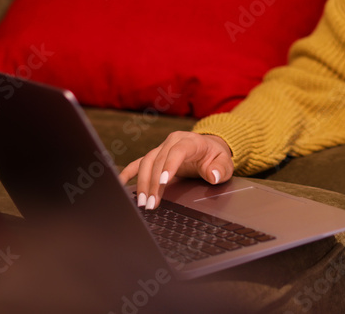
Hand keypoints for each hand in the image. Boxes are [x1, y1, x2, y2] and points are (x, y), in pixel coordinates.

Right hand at [119, 132, 233, 210]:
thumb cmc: (216, 157)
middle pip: (159, 160)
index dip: (169, 165)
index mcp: (191, 141)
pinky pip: (139, 163)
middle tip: (151, 204)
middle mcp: (173, 141)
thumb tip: (212, 175)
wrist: (210, 148)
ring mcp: (162, 148)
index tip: (163, 182)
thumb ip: (220, 169)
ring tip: (143, 202)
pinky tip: (120, 183)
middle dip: (153, 183)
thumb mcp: (225, 163)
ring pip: (146, 163)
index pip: (178, 151)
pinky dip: (128, 172)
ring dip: (142, 183)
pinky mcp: (155, 156)